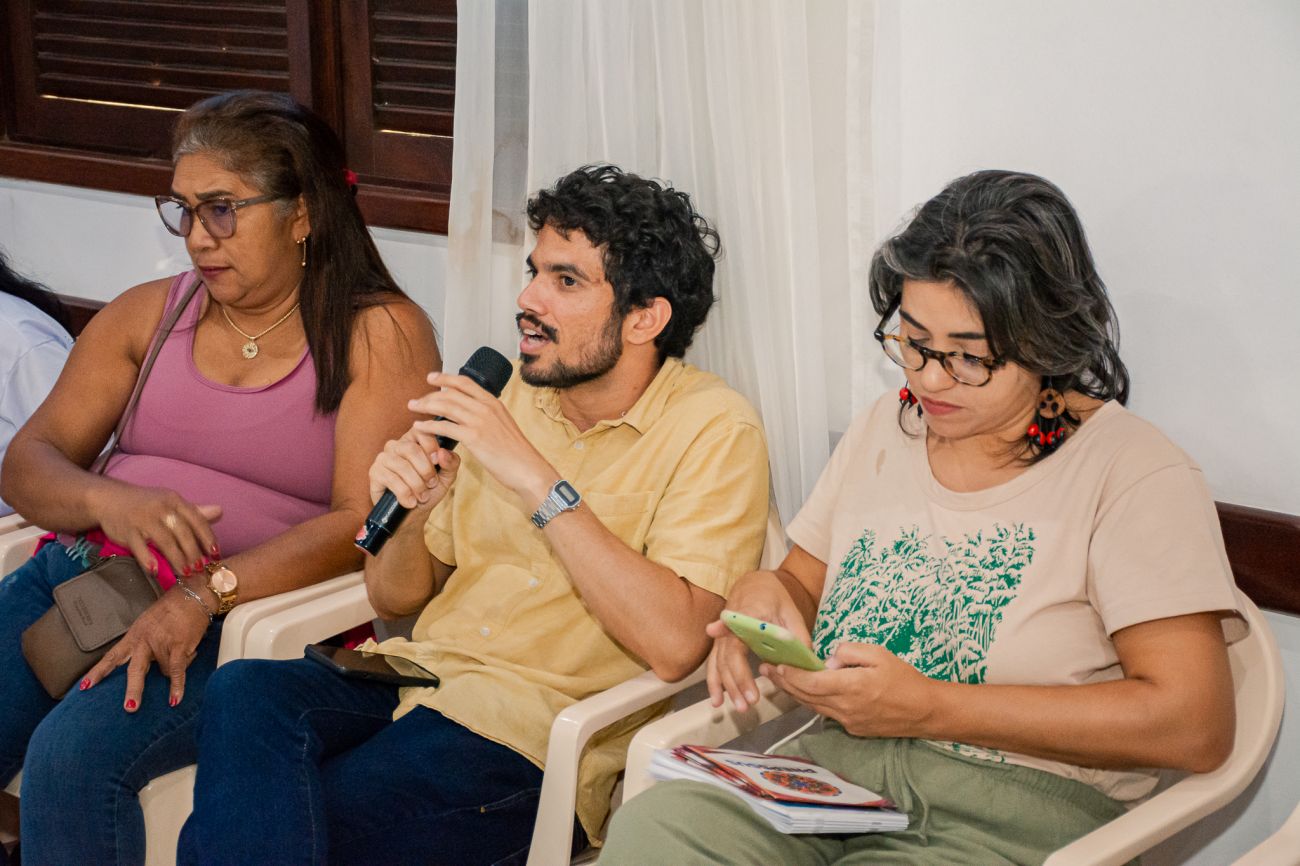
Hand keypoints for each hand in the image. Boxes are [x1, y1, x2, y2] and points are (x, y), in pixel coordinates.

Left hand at [80, 585, 212, 709]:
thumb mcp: (147, 624)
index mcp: (134, 636)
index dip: (99, 672)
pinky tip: (174, 700)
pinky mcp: (179, 647)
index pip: (113, 656)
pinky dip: (176, 687)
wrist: (192, 596)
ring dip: (173, 667)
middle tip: (130, 707)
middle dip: (133, 690)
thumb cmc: (171, 610)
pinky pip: (176, 671)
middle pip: (135, 670)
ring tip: (182, 650)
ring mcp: (162, 644)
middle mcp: (145, 641)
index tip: (85, 687)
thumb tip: (146, 667)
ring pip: (164, 671)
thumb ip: (142, 644)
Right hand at [92, 484, 221, 576]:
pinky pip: (139, 546)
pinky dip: (147, 558)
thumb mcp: (170, 503)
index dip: (208, 537)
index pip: (197, 519)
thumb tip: (220, 512)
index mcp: (175, 500)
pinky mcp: (127, 529)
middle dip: (194, 552)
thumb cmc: (146, 504)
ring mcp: (143, 518)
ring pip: (165, 541)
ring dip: (177, 558)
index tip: (215, 553)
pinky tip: (155, 570)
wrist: (109, 498)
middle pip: (183, 532)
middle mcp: (161, 507)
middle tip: (200, 568)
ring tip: (185, 572)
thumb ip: (194, 511)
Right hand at [368, 422, 461, 516]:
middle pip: (412, 449)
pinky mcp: (375, 472)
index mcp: (413, 440)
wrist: (413, 514)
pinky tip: (410, 502)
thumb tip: (443, 452)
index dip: (431, 446)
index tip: (438, 462)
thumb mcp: (446, 477)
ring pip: (402, 466)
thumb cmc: (429, 490)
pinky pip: (391, 479)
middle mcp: (396, 445)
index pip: (421, 431)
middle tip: (431, 484)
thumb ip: (451, 463)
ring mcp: (383, 458)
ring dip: (416, 484)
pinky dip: (404, 493)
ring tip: (422, 497)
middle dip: (426, 470)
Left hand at [406, 371, 555, 503]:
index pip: (465, 383)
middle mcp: (486, 408)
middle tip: (416, 400)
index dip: (446, 378)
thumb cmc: (516, 452)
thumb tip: (472, 416)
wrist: (527, 468)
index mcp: (494, 403)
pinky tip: (419, 428)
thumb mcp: (504, 425)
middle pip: (451, 393)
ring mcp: (480, 421)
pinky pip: (444, 427)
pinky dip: (428, 426)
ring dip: (425, 406)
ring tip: (413, 408)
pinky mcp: (474, 438)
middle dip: (430, 394)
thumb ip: (488, 417)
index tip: (432, 378)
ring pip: (445, 407)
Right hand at [704, 570, 811, 711]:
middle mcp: (729, 625)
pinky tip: (717, 701)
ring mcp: (722, 636)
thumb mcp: (791, 611)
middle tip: (751, 701)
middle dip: (737, 680)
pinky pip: (714, 665)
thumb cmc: (774, 598)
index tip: (716, 633)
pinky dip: (714, 683)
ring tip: (740, 706)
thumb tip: (805, 661)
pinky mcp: (720, 645)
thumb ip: (797, 634)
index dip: (726, 631)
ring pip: (719, 663)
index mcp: (747, 612)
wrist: (755, 586)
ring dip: (727, 687)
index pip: (735, 627)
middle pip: (728, 655)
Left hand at [765, 642, 937, 736]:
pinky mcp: (853, 729)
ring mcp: (848, 721)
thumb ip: (849, 652)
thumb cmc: (904, 679)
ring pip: (813, 707)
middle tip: (766, 669)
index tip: (777, 664)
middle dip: (784, 682)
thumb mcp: (879, 654)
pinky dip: (812, 701)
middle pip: (806, 696)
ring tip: (778, 679)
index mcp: (851, 688)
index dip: (791, 675)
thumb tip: (829, 660)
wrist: (925, 711)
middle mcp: (845, 708)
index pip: (811, 683)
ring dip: (794, 693)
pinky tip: (805, 691)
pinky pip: (826, 713)